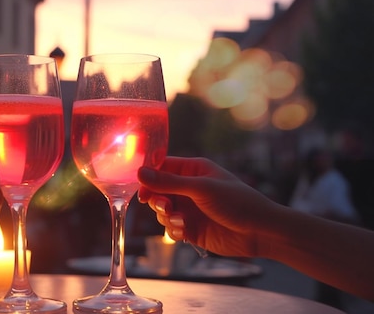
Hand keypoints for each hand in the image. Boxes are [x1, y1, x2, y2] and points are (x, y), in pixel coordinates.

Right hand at [137, 156, 282, 257]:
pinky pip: (171, 228)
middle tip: (166, 207)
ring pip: (162, 211)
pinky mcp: (191, 229)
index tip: (141, 189)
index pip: (162, 168)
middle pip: (158, 191)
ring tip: (180, 221)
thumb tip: (140, 172)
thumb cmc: (237, 202)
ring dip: (166, 217)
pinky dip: (173, 231)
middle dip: (157, 200)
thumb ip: (168, 182)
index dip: (148, 177)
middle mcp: (189, 189)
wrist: (259, 232)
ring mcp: (189, 209)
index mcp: (193, 171)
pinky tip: (185, 232)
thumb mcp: (201, 188)